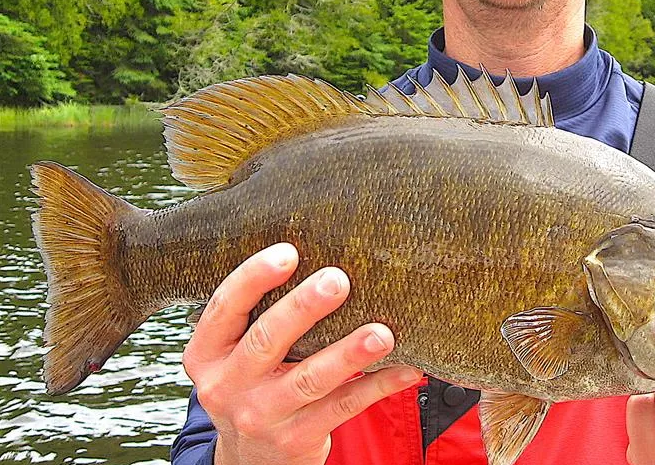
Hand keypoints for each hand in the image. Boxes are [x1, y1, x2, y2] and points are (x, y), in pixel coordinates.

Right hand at [182, 243, 422, 464]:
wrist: (248, 461)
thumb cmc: (252, 383)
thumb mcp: (235, 354)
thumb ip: (258, 315)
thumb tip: (319, 252)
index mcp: (207, 354)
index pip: (225, 307)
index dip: (254, 277)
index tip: (288, 252)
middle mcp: (227, 386)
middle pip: (266, 339)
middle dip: (303, 308)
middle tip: (337, 280)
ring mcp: (261, 416)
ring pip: (310, 379)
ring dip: (348, 353)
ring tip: (381, 333)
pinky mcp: (296, 439)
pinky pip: (344, 407)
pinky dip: (378, 385)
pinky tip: (406, 368)